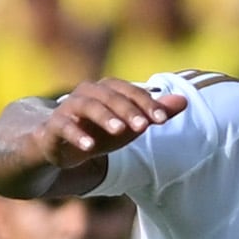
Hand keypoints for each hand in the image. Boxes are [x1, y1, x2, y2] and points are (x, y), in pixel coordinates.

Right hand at [44, 78, 185, 168]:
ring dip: (104, 117)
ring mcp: (68, 109)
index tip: (163, 121)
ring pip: (87, 106)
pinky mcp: (53, 126)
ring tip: (120, 131)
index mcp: (106, 90)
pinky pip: (63, 126)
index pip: (129, 91)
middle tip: (144, 126)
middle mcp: (87, 94)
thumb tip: (184, 100)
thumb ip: (156, 113)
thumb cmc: (100, 132)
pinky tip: (89, 147)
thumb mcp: (131, 125)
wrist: (62, 147)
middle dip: (128, 110)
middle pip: (109, 96)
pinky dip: (76, 135)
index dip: (146, 103)